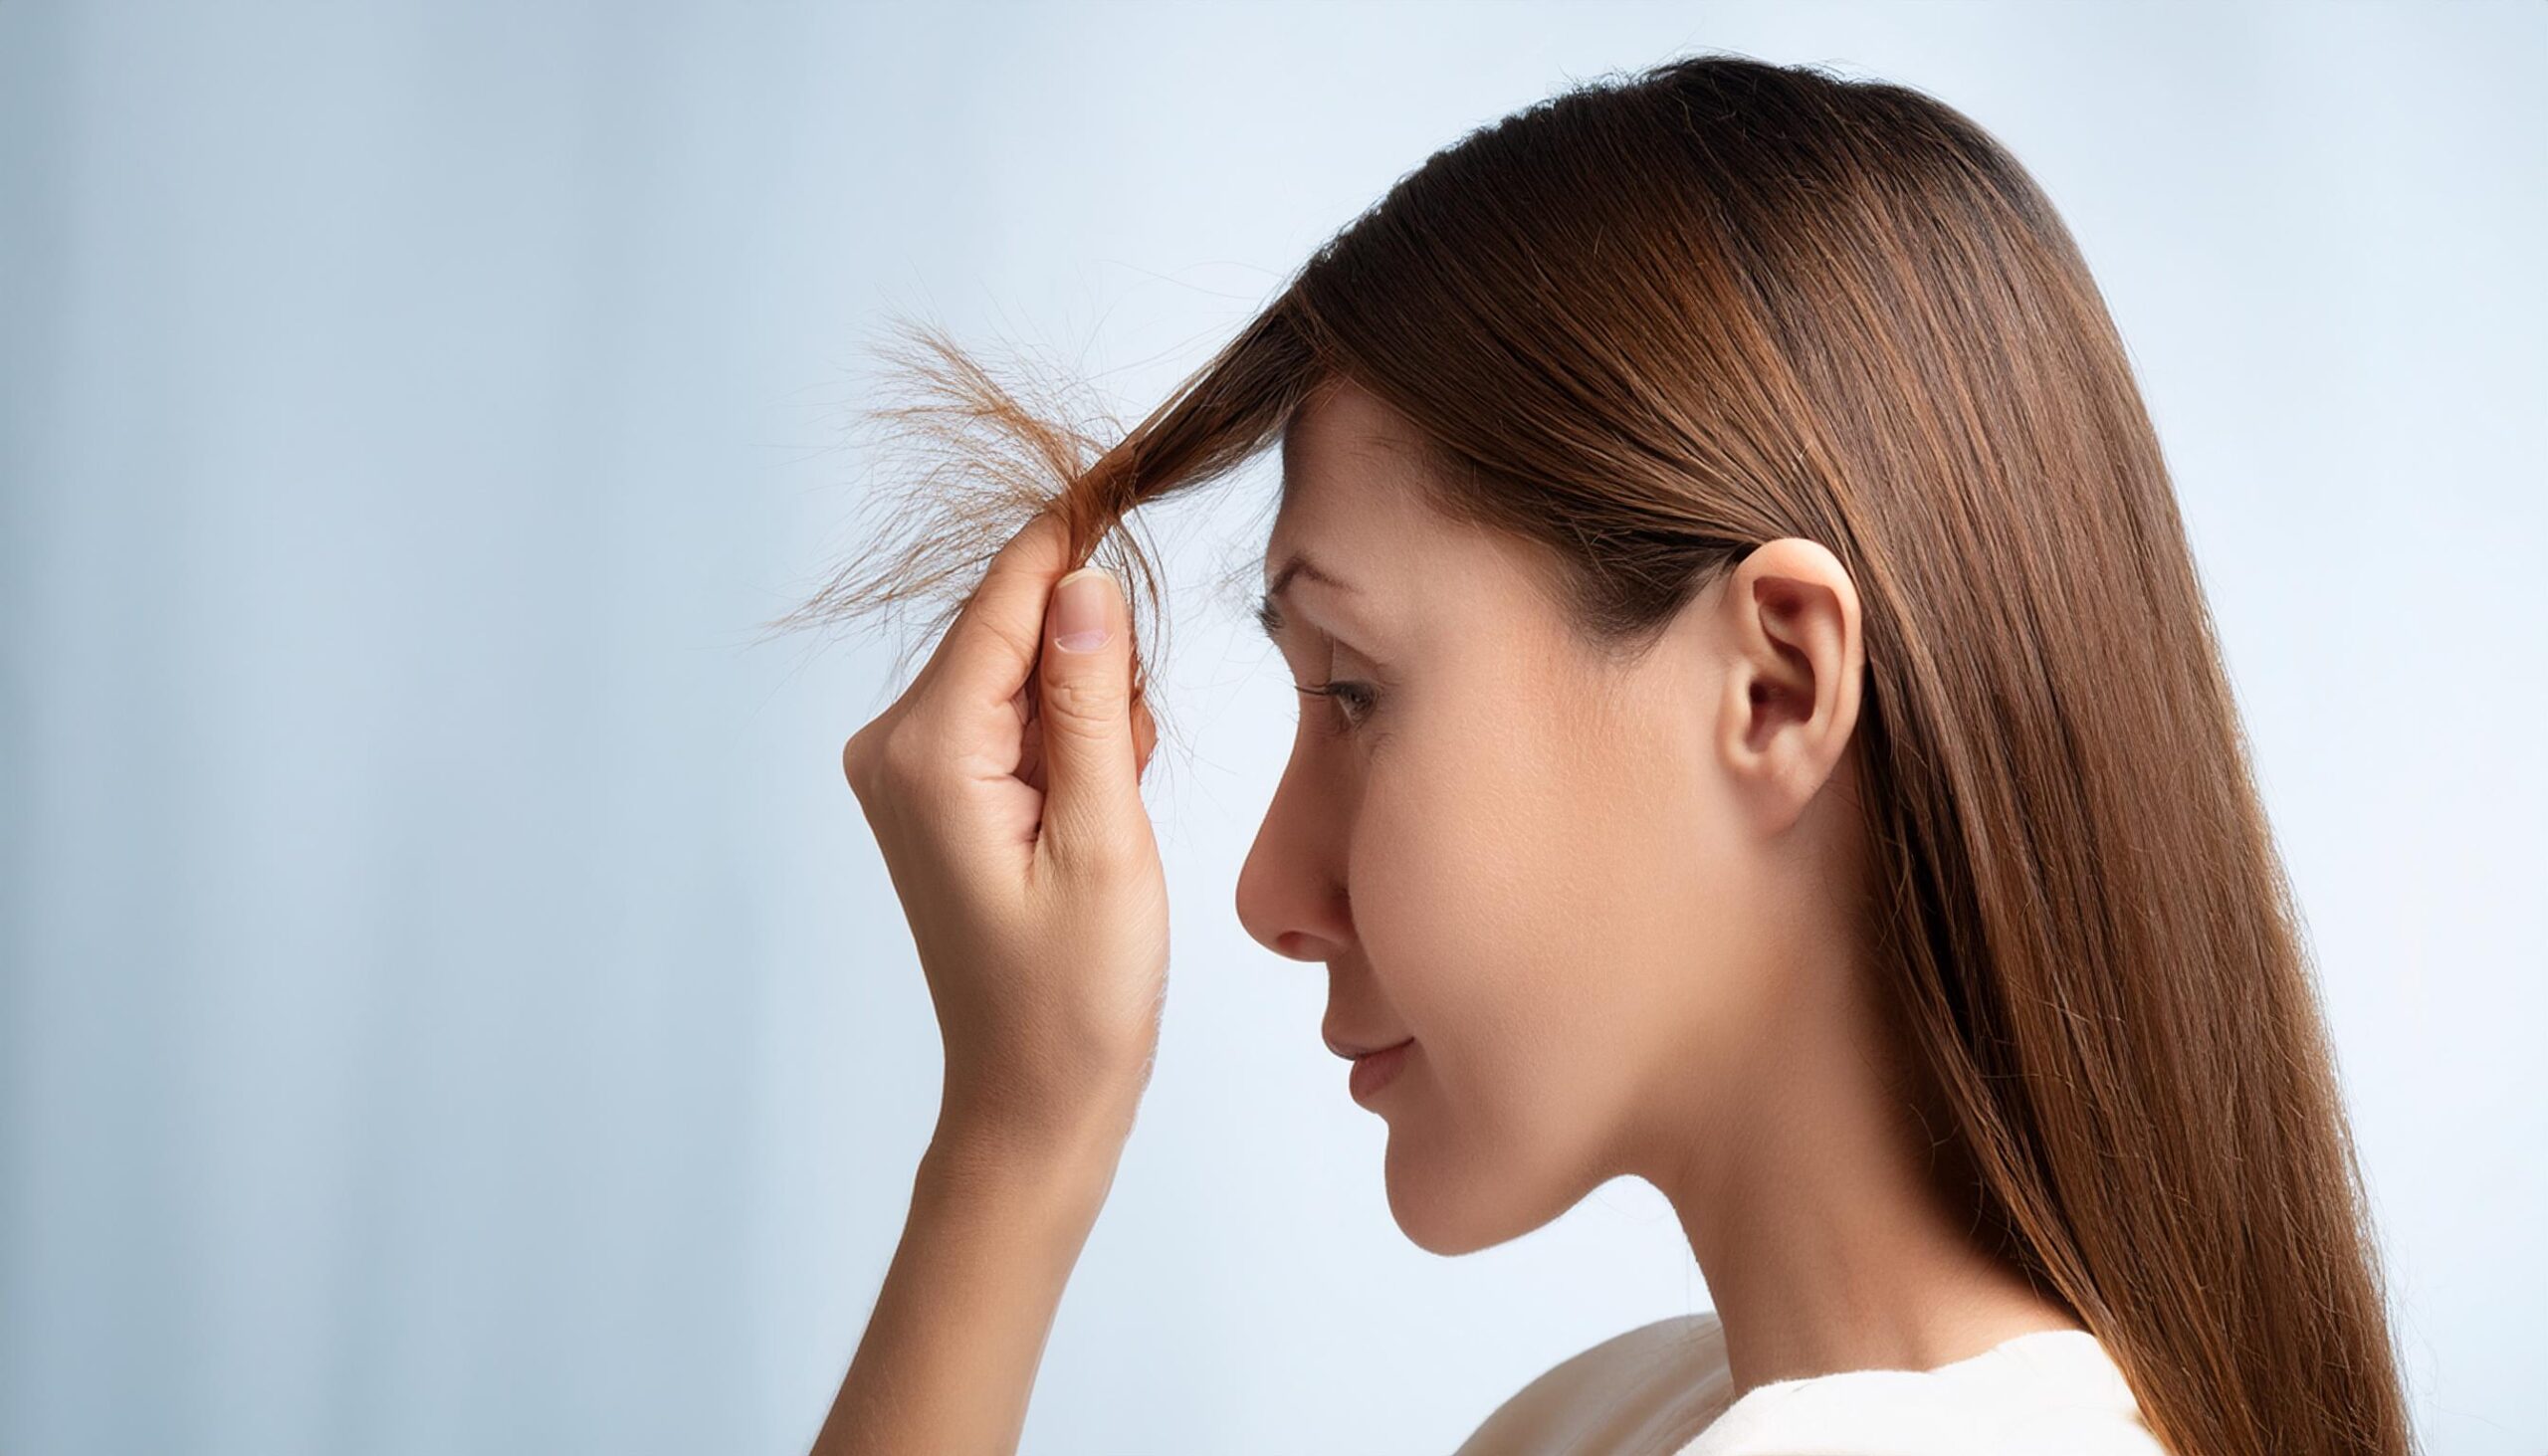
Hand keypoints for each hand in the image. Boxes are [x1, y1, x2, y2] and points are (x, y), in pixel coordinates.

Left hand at [841, 508, 1165, 1159]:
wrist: (1032, 1101)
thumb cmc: (1075, 999)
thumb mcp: (1107, 843)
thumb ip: (1091, 702)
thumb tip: (1083, 578)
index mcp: (930, 751)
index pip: (1010, 593)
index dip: (1079, 525)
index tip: (1141, 454)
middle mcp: (897, 744)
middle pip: (1018, 622)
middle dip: (1097, 661)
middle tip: (1133, 765)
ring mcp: (910, 768)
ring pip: (1027, 667)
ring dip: (1093, 712)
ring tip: (1112, 815)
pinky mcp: (936, 790)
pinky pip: (1020, 713)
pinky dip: (1075, 741)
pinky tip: (1094, 817)